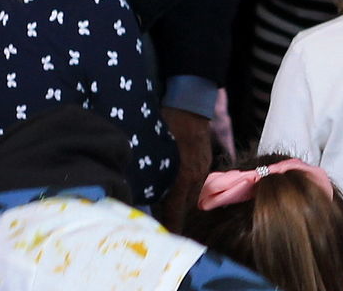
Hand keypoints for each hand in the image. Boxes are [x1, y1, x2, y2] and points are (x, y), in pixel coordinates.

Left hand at [158, 107, 212, 229]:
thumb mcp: (152, 150)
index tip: (166, 239)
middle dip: (175, 217)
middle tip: (161, 224)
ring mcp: (203, 169)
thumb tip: (137, 191)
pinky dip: (186, 189)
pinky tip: (177, 187)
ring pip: (192, 195)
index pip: (176, 212)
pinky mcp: (205, 161)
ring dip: (180, 203)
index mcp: (183, 178)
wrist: (190, 104)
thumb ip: (149, 173)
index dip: (171, 227)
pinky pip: (197, 183)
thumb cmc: (167, 124)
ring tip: (167, 208)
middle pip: (186, 207)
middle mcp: (196, 177)